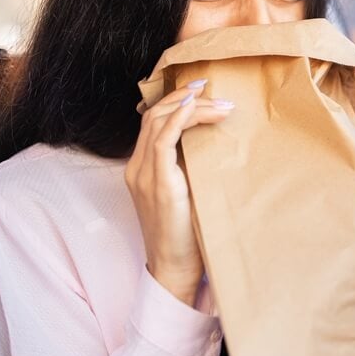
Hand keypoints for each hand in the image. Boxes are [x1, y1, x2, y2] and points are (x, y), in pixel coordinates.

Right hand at [125, 80, 234, 305]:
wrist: (174, 267)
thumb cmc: (186, 235)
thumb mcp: (187, 194)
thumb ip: (190, 170)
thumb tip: (215, 145)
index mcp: (142, 170)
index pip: (153, 124)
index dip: (174, 102)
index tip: (200, 90)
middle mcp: (137, 168)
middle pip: (153, 117)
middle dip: (184, 98)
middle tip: (211, 88)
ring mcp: (143, 175)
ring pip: (158, 123)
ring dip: (189, 106)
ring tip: (217, 100)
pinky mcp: (157, 183)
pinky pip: (162, 141)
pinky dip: (178, 119)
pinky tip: (196, 108)